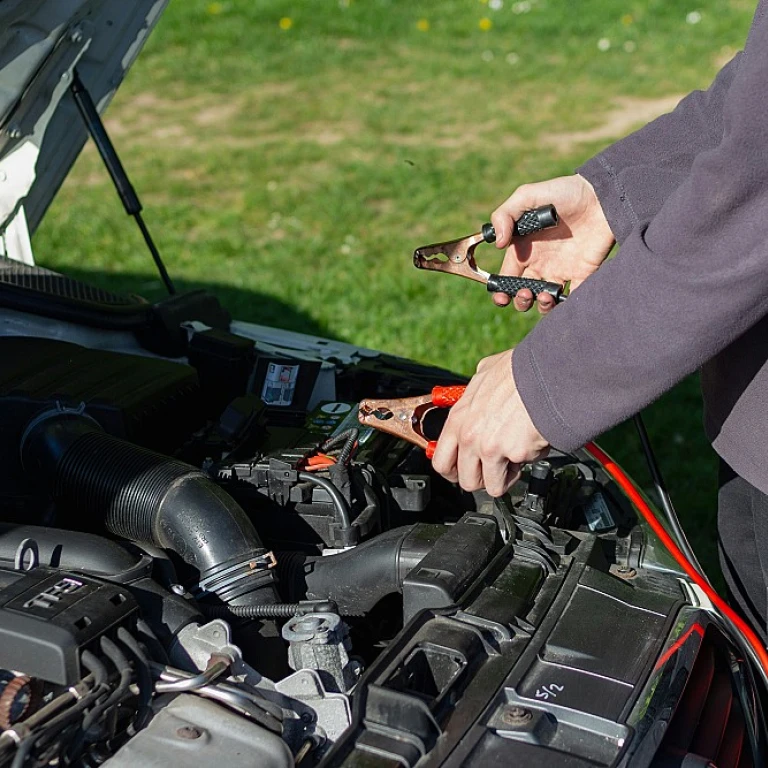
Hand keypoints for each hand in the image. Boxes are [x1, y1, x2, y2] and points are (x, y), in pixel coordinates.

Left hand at [431, 350, 548, 496]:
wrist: (547, 375)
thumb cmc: (520, 372)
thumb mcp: (485, 374)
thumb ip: (476, 392)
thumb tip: (480, 391)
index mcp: (459, 418)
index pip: (441, 461)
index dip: (453, 472)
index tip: (462, 471)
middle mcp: (469, 436)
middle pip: (466, 481)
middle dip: (482, 479)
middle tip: (493, 469)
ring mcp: (490, 448)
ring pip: (492, 486)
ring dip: (505, 477)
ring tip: (515, 457)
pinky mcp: (514, 454)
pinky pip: (521, 471)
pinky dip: (528, 462)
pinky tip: (531, 443)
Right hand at [490, 174, 614, 312]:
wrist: (602, 194)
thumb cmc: (563, 192)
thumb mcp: (527, 196)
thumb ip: (505, 215)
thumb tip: (498, 244)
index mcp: (523, 249)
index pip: (506, 276)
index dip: (500, 290)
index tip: (501, 296)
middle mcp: (540, 263)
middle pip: (523, 293)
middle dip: (520, 301)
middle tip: (526, 293)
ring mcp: (562, 270)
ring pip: (544, 300)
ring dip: (540, 306)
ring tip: (545, 295)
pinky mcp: (583, 274)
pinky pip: (572, 298)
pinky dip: (565, 306)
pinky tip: (562, 298)